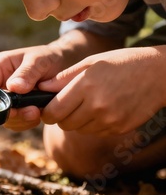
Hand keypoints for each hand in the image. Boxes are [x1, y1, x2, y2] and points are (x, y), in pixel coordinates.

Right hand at [0, 45, 65, 130]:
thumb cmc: (49, 58)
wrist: (63, 66)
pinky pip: (15, 123)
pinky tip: (39, 114)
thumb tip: (13, 87)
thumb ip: (27, 72)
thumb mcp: (40, 60)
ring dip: (21, 119)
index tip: (11, 107)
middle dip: (12, 113)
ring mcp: (6, 99)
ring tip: (38, 112)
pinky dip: (26, 122)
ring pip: (4, 117)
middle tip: (33, 111)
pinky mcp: (16, 110)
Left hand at [39, 47, 165, 135]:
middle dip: (62, 117)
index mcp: (86, 85)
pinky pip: (95, 132)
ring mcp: (109, 120)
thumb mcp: (91, 62)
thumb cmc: (121, 63)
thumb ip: (64, 78)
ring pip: (79, 130)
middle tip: (69, 104)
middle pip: (64, 124)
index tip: (49, 108)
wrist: (158, 74)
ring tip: (91, 103)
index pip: (54, 111)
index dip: (47, 112)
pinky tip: (105, 108)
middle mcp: (96, 106)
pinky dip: (94, 124)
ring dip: (79, 121)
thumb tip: (41, 88)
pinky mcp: (118, 129)